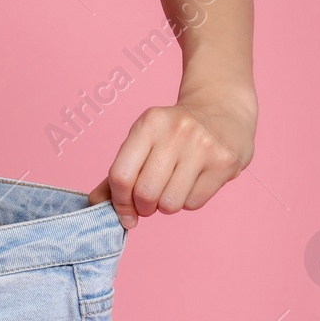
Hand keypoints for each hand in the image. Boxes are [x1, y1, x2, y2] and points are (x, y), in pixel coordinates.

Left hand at [89, 91, 255, 229]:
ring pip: (170, 203)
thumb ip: (120, 172)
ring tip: (173, 187)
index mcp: (148, 124)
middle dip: (143, 207)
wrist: (223, 108)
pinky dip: (188, 201)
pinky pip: (193, 203)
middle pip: (145, 193)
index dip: (119, 202)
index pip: (121, 175)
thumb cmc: (174, 132)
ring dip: (166, 205)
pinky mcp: (224, 162)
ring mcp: (202, 147)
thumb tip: (95, 204)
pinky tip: (194, 182)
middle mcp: (175, 133)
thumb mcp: (144, 140)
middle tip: (150, 201)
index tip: (125, 213)